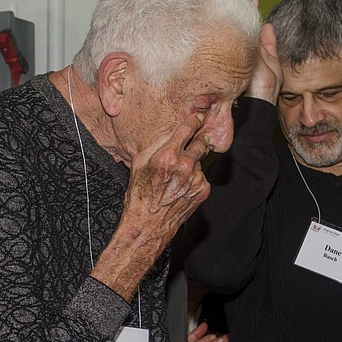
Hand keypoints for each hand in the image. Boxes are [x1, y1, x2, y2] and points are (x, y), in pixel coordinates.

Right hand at [92, 115, 210, 299]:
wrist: (148, 224)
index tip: (199, 117)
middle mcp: (184, 165)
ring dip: (194, 162)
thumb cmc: (140, 194)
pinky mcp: (203, 190)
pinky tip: (182, 186)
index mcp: (167, 156)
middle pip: (201, 142)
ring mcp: (195, 179)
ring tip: (180, 174)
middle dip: (200, 138)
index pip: (188, 129)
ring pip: (201, 161)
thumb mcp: (139, 163)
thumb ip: (156, 145)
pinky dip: (195, 178)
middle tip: (198, 138)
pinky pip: (202, 176)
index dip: (194, 120)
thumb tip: (171, 130)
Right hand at [234, 0, 281, 104]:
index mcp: (256, 44)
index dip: (254, 2)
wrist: (258, 102)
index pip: (254, 18)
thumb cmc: (266, 88)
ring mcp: (240, 44)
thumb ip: (269, 45)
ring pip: (240, 14)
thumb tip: (268, 25)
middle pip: (245, 13)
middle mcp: (247, 42)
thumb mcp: (273, 64)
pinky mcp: (237, 47)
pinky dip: (239, 9)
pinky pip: (239, 23)